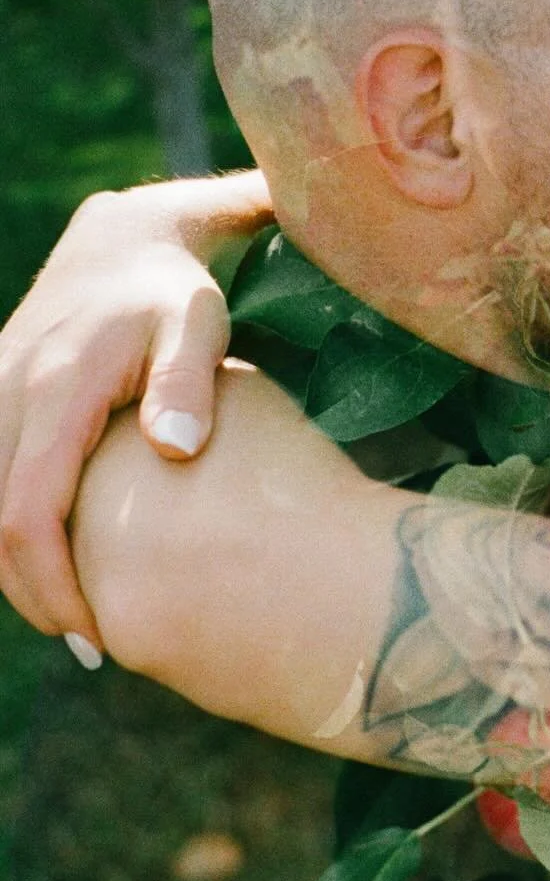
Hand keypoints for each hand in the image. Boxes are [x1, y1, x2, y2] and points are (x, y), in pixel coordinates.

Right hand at [0, 173, 270, 650]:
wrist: (131, 235)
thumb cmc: (179, 287)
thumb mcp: (200, 324)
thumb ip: (189, 383)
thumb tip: (177, 451)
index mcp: (55, 388)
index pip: (27, 511)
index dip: (51, 584)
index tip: (96, 635)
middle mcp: (8, 390)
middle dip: (34, 593)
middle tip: (94, 645)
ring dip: (16, 567)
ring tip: (79, 617)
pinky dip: (10, 527)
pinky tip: (55, 564)